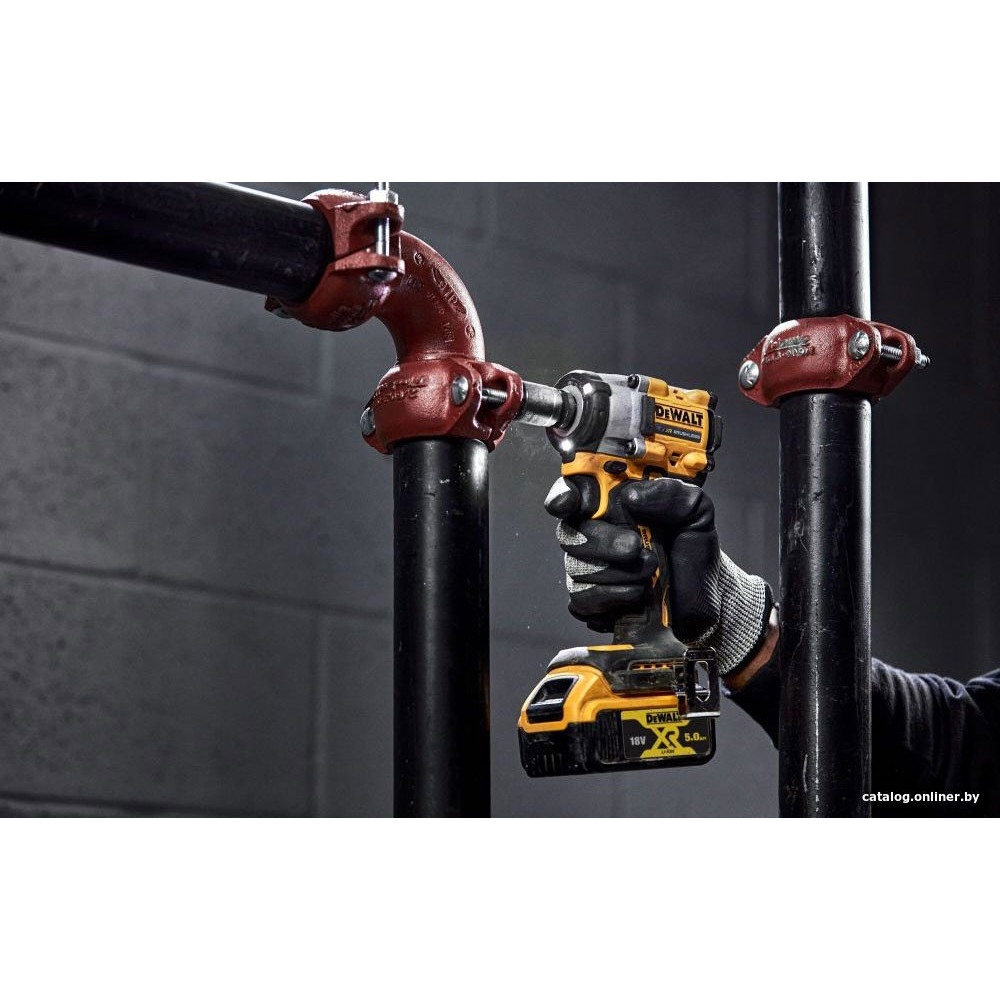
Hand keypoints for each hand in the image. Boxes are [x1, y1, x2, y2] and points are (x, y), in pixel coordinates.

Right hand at [545, 476, 774, 675]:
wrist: (706, 598)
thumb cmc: (693, 550)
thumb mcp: (694, 511)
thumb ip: (669, 493)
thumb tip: (633, 496)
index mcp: (613, 505)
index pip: (573, 492)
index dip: (564, 495)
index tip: (572, 503)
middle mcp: (595, 534)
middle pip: (569, 533)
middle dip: (601, 541)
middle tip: (634, 546)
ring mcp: (590, 569)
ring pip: (576, 568)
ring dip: (616, 572)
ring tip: (651, 571)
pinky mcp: (593, 602)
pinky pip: (581, 600)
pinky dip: (610, 596)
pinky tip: (636, 593)